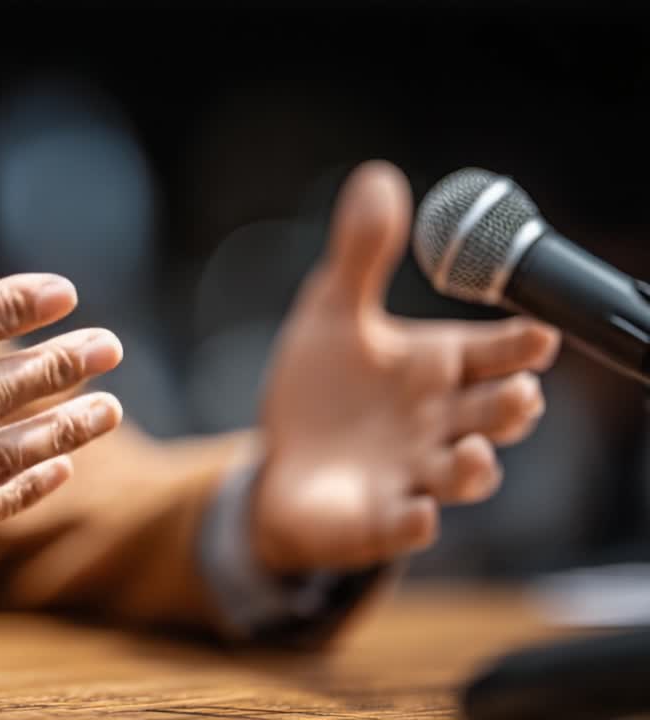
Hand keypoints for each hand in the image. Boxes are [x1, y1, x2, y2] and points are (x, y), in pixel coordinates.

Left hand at [253, 161, 560, 574]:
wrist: (283, 462)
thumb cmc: (325, 388)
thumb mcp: (333, 313)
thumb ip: (361, 255)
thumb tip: (379, 177)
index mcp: (438, 366)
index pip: (496, 351)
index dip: (520, 343)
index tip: (538, 335)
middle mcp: (440, 421)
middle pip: (496, 413)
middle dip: (513, 406)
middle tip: (519, 394)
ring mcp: (415, 473)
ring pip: (466, 474)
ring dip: (477, 466)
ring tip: (475, 451)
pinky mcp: (381, 518)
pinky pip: (407, 525)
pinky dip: (414, 522)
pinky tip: (417, 513)